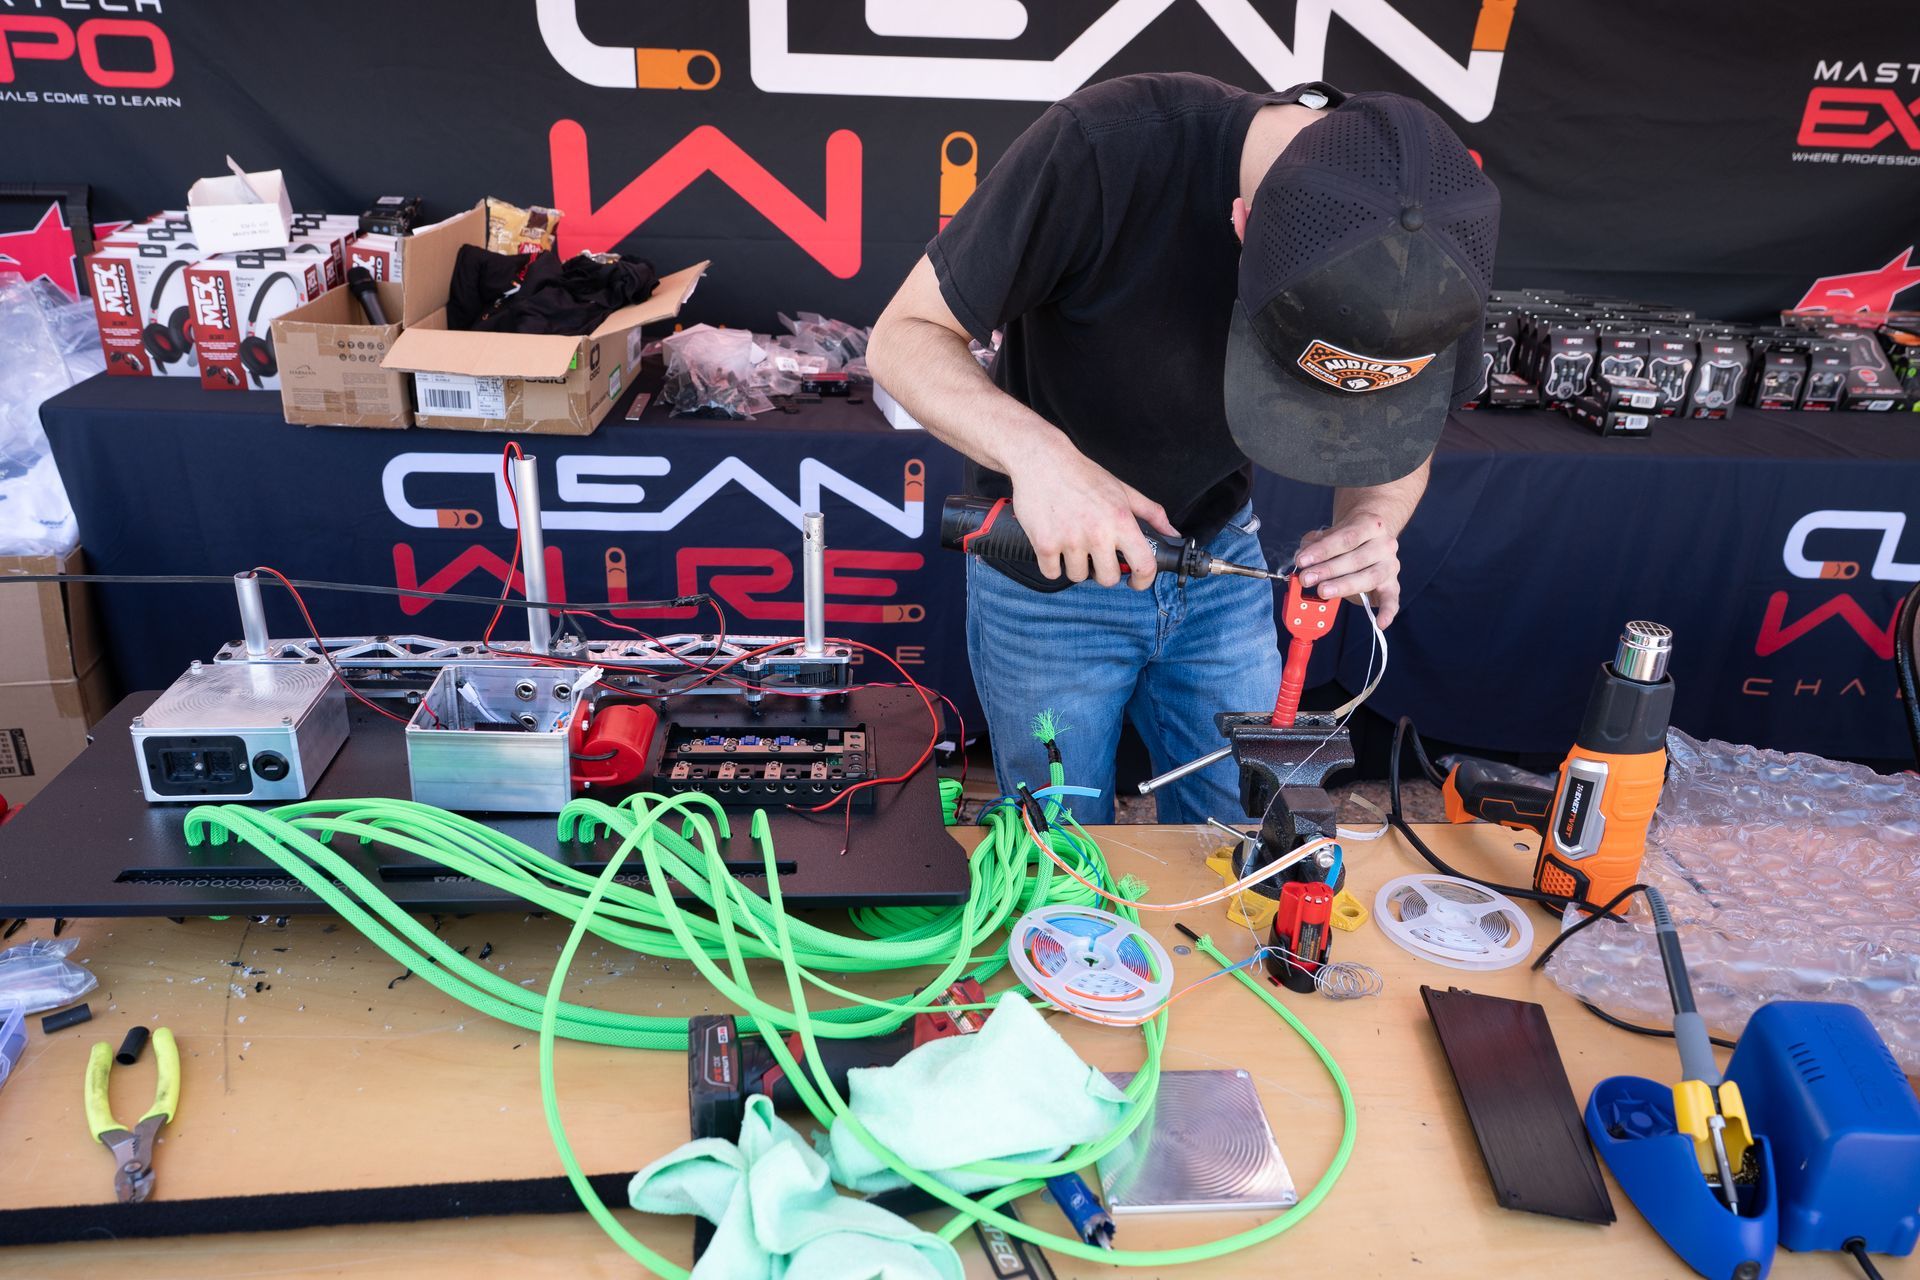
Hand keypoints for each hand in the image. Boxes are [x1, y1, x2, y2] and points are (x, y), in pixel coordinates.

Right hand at [1007, 439, 1177, 588]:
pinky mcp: (1044, 544)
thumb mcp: (1122, 489)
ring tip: (1073, 544)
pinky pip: (1052, 572)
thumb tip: (1172, 532)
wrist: (1042, 460)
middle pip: (1108, 579)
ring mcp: (1070, 541)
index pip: (1144, 565)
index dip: (1143, 581)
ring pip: (1078, 576)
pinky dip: (1053, 564)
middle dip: (1104, 571)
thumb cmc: (1082, 474)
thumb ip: (1151, 513)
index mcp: (1121, 520)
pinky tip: (1054, 545)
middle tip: (1097, 556)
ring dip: (1076, 566)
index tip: (1136, 582)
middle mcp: (1098, 533)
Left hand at [1295, 512, 1402, 625]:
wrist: (1370, 538)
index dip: (1323, 550)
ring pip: (1369, 577)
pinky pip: (1392, 599)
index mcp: (1370, 525)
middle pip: (1356, 558)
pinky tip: (1380, 623)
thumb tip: (1302, 555)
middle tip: (1306, 579)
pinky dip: (1388, 612)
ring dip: (1343, 586)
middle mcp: (1384, 544)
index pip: (1346, 537)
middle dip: (1327, 570)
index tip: (1302, 560)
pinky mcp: (1392, 584)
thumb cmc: (1347, 539)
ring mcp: (1390, 565)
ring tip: (1322, 592)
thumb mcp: (1331, 534)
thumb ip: (1316, 543)